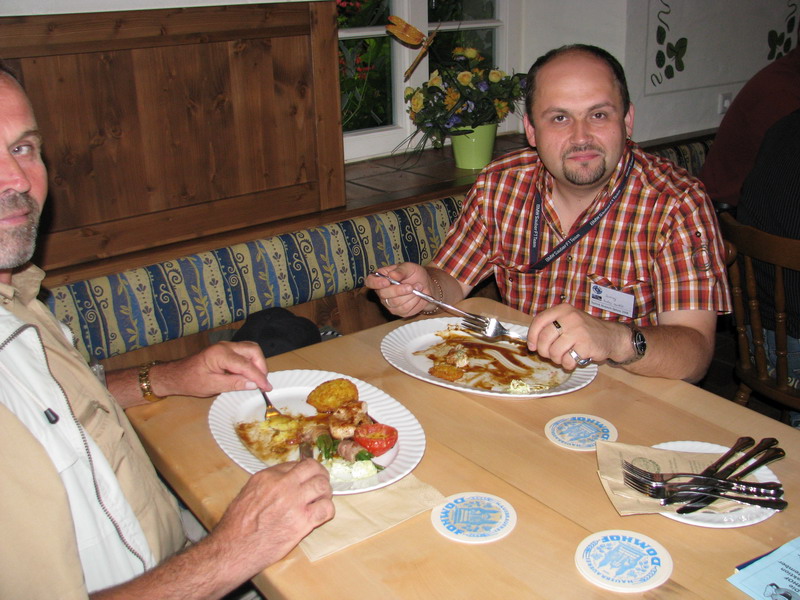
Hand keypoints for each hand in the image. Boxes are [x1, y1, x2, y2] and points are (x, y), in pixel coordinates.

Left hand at [155, 341, 270, 397]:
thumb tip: (254, 384)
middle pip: (253, 350)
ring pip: (250, 349)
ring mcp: (226, 346)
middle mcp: (225, 346)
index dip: (259, 377)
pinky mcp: (226, 350)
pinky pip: (244, 353)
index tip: (267, 388)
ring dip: (257, 363)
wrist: (176, 375)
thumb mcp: (212, 386)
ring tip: (257, 379)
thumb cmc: (190, 381)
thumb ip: (234, 383)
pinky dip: (250, 362)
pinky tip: (248, 375)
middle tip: (262, 383)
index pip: (246, 365)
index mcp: (220, 354)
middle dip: (261, 366)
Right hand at [210, 459, 334, 572]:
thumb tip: (286, 478)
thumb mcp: (248, 493)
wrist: (234, 548)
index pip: (296, 464)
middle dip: (320, 475)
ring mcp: (294, 503)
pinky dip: (327, 510)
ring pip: (323, 486)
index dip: (304, 471)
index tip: (307, 478)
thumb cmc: (237, 525)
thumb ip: (268, 483)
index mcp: (267, 476)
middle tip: (320, 483)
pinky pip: (326, 509)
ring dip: (325, 492)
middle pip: (313, 468)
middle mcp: (282, 485)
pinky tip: (320, 514)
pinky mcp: (302, 522)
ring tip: (320, 500)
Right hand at [366, 262, 431, 316]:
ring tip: (418, 287)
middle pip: (384, 294)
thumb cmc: (414, 274)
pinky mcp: (399, 312)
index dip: (376, 283)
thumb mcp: (409, 267)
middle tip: (411, 286)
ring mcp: (389, 304)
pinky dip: (414, 301)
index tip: (387, 281)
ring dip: (410, 295)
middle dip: (399, 290)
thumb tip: (392, 275)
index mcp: (381, 278)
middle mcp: (382, 292)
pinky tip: (418, 295)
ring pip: (396, 302)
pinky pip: (405, 309)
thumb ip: (400, 270)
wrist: (426, 285)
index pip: (370, 281)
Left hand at [528, 305, 627, 368]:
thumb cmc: (584, 330)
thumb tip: (531, 343)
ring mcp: (578, 331)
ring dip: (557, 359)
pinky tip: (574, 359)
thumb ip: (551, 326)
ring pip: (554, 352)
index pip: (539, 321)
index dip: (532, 336)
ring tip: (564, 356)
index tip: (532, 346)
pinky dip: (568, 364)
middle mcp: (570, 318)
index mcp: (563, 309)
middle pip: (544, 339)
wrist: (611, 337)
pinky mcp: (585, 345)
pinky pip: (567, 360)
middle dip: (544, 351)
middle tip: (550, 355)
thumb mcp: (568, 320)